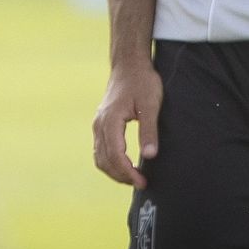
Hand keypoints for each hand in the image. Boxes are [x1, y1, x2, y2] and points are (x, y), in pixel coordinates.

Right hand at [93, 61, 161, 187]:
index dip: (128, 173)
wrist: (129, 64)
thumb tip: (149, 156)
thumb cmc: (142, 81)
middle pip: (104, 160)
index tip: (142, 182)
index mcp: (111, 120)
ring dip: (114, 171)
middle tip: (141, 184)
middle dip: (121, 176)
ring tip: (133, 178)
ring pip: (99, 157)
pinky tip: (125, 165)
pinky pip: (100, 149)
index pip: (115, 155)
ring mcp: (98, 123)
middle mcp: (100, 124)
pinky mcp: (101, 123)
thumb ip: (149, 130)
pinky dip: (110, 162)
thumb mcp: (151, 104)